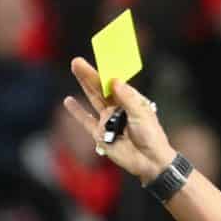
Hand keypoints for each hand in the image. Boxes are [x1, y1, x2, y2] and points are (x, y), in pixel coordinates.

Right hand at [61, 59, 173, 182]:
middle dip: (89, 74)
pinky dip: (77, 112)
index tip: (98, 59)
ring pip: (93, 99)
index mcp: (130, 100)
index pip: (115, 83)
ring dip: (83, 85)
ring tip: (74, 70)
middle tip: (76, 61)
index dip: (106, 71)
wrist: (149, 161)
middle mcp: (117, 108)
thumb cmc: (151, 136)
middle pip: (100, 88)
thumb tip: (114, 81)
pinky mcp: (100, 135)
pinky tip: (68, 101)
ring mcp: (107, 121)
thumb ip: (127, 98)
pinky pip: (86, 121)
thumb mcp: (142, 114)